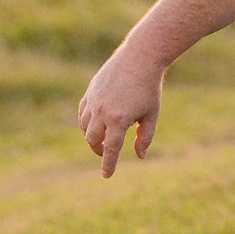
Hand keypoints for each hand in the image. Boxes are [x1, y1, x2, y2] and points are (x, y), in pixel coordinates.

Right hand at [77, 47, 164, 176]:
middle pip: (93, 140)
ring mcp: (93, 100)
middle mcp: (102, 111)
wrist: (140, 57)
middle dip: (98, 150)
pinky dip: (86, 122)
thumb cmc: (149, 87)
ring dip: (91, 136)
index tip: (106, 175)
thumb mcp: (152, 114)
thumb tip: (140, 156)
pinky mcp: (90, 91)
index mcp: (119, 120)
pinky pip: (82, 113)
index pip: (110, 149)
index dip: (108, 164)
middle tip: (106, 153)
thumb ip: (145, 137)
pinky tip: (95, 124)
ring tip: (102, 138)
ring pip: (84, 127)